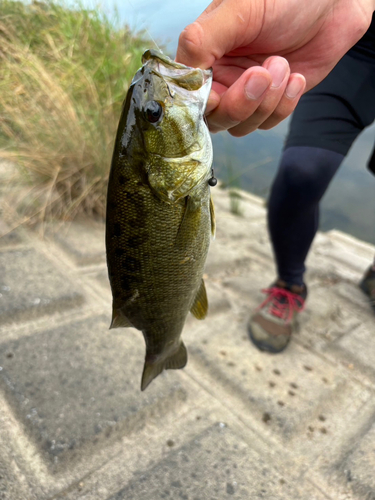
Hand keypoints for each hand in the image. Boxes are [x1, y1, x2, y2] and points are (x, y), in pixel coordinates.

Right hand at [176, 0, 373, 135]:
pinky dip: (284, 104)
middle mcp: (220, 77)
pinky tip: (295, 76)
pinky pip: (268, 122)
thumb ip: (202, 40)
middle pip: (215, 117)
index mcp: (204, 54)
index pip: (188, 95)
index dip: (203, 102)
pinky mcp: (271, 102)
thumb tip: (181, 73)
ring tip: (283, 64)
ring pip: (241, 125)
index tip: (220, 93)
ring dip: (267, 101)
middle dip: (241, 103)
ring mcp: (246, 92)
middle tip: (263, 74)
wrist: (335, 2)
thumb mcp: (239, 8)